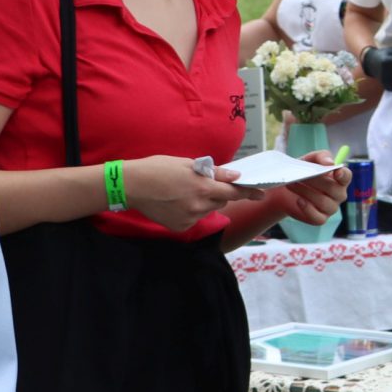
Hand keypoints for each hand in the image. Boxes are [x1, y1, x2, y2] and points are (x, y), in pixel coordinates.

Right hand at [121, 154, 266, 233]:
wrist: (130, 186)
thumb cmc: (158, 169)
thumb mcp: (187, 164)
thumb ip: (214, 172)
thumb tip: (235, 177)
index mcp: (202, 187)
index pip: (234, 192)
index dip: (248, 192)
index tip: (261, 193)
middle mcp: (198, 206)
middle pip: (222, 201)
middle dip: (219, 193)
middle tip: (204, 184)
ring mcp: (189, 219)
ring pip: (208, 210)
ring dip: (205, 202)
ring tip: (185, 191)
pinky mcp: (180, 227)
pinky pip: (195, 218)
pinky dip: (192, 211)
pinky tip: (177, 202)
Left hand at [265, 154, 350, 226]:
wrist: (285, 190)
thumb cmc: (302, 172)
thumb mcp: (309, 160)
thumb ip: (320, 157)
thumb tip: (330, 163)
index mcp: (339, 179)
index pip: (346, 177)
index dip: (343, 174)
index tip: (336, 171)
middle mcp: (338, 194)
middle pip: (334, 189)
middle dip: (316, 181)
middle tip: (301, 175)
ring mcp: (331, 208)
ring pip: (324, 203)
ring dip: (307, 192)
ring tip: (292, 184)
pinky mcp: (320, 218)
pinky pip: (318, 218)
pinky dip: (308, 210)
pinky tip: (299, 201)